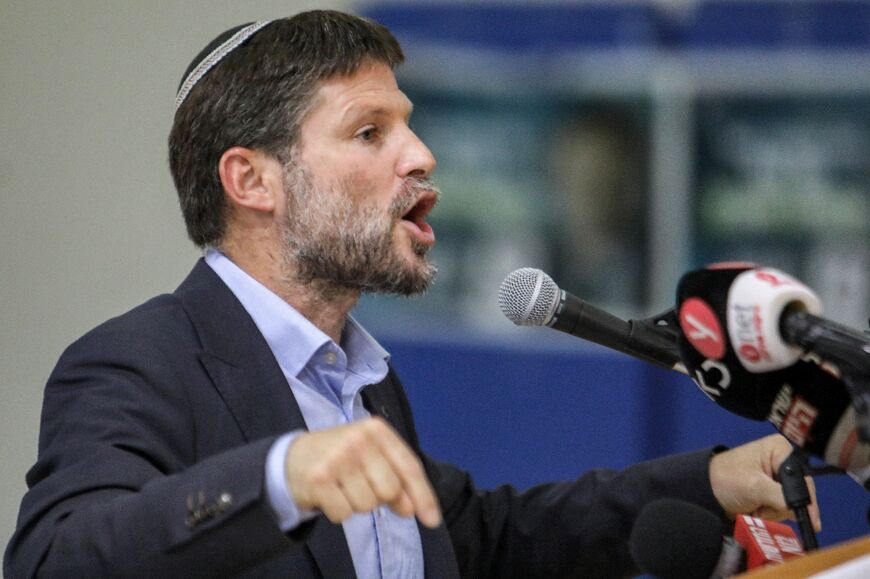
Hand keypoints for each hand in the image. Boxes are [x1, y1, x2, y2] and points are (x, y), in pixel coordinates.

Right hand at [284, 417, 441, 527]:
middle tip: (360, 484)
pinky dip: (338, 511)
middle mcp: (359, 439)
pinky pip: (343, 514)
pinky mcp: (319, 478)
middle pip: (390, 490)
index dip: (423, 496)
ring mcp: (338, 457)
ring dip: (356, 504)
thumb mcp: (373, 459)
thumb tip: (411, 509)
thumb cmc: (342, 458)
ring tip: (342, 487)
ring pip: (367, 505)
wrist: (294, 457)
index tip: (432, 520)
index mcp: (378, 430)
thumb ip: (397, 480)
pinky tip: (329, 494)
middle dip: (379, 497)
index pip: (409, 467)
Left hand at [709, 434, 820, 530]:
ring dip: (772, 512)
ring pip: (790, 506)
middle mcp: (781, 462)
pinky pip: (781, 511)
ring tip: (754, 507)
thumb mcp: (754, 486)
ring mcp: (776, 478)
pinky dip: (769, 515)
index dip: (805, 500)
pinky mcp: (771, 492)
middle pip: (799, 494)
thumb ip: (781, 497)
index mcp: (780, 449)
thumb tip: (801, 510)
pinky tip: (755, 510)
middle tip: (761, 507)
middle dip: (780, 506)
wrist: (704, 490)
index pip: (803, 479)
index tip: (808, 518)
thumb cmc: (722, 478)